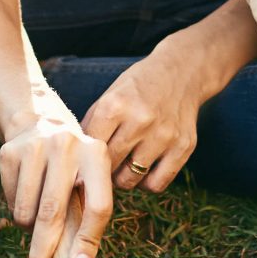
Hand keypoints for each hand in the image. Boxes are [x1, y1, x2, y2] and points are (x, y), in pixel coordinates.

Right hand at [0, 110, 113, 257]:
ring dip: (30, 230)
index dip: (88, 241)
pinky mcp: (10, 152)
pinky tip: (26, 197)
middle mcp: (67, 146)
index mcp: (97, 155)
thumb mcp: (89, 180)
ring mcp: (35, 147)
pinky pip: (10, 201)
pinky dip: (17, 212)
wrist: (40, 123)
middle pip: (53, 212)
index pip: (98, 206)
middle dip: (45, 249)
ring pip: (26, 211)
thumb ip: (88, 217)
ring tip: (38, 222)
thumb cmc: (73, 168)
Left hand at [82, 36, 215, 193]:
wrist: (181, 73)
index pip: (90, 149)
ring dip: (123, 179)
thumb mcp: (109, 97)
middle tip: (102, 168)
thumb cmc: (137, 87)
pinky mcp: (183, 147)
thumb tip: (73, 163)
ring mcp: (164, 135)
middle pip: (109, 165)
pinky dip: (146, 184)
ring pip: (131, 179)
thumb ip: (92, 126)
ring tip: (122, 168)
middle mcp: (140, 120)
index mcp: (115, 106)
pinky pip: (157, 184)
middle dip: (102, 171)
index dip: (83, 161)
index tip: (82, 165)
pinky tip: (143, 172)